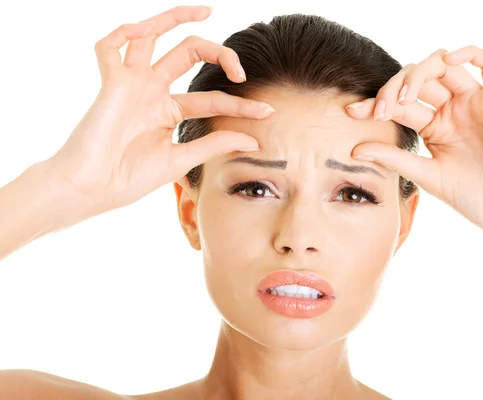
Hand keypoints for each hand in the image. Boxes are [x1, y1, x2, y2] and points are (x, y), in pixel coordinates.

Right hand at [46, 6, 272, 216]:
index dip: (241, 105)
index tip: (267, 112)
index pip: (212, 99)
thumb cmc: (129, 178)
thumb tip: (253, 139)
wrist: (93, 190)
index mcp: (169, 111)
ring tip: (206, 10)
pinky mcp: (111, 83)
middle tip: (241, 71)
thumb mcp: (181, 159)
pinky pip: (111, 46)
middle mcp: (152, 91)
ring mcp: (132, 84)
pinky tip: (144, 30)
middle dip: (219, 54)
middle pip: (188, 54)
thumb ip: (214, 144)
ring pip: (152, 36)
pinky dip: (124, 32)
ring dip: (175, 17)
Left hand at [346, 46, 482, 265]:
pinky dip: (471, 53)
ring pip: (445, 66)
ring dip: (420, 72)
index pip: (400, 104)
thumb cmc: (473, 198)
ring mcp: (475, 103)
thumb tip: (353, 149)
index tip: (350, 112)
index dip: (375, 103)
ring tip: (405, 97)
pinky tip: (448, 62)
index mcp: (434, 127)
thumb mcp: (425, 175)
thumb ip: (393, 157)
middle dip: (394, 88)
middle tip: (380, 109)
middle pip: (418, 80)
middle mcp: (452, 110)